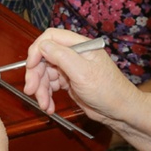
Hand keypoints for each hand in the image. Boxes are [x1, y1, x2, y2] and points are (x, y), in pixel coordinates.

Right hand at [22, 28, 137, 124]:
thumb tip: (43, 46)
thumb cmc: (109, 91)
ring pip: (45, 73)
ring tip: (44, 104)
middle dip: (36, 75)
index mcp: (80, 46)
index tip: (30, 65)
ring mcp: (71, 68)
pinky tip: (49, 106)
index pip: (51, 38)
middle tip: (31, 90)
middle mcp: (74, 54)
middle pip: (44, 58)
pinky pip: (51, 85)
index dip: (37, 50)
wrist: (120, 112)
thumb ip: (62, 56)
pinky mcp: (69, 81)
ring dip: (41, 89)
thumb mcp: (83, 72)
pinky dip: (47, 95)